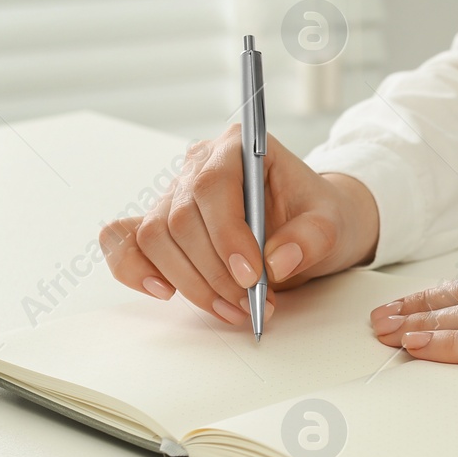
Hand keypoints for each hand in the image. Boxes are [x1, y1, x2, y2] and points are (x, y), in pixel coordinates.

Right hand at [100, 126, 379, 325]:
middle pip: (181, 218)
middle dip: (215, 272)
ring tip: (232, 309)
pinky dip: (134, 268)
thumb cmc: (317, 214)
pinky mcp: (159, 225)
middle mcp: (198, 165)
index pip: (213, 185)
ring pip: (154, 237)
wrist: (309, 224)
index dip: (226, 234)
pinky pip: (124, 241)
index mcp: (238, 147)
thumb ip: (311, 238)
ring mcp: (173, 195)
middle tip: (251, 304)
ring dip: (191, 283)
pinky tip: (164, 291)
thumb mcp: (333, 223)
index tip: (251, 275)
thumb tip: (277, 262)